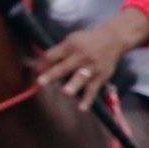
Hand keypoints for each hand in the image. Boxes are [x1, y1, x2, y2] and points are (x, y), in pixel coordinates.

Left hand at [34, 6, 148, 105]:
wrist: (113, 39)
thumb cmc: (86, 41)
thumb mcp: (71, 40)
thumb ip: (56, 52)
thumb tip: (37, 66)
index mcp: (70, 46)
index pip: (52, 55)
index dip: (42, 64)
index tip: (34, 72)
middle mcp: (81, 56)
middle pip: (64, 66)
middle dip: (52, 74)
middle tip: (41, 82)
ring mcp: (91, 67)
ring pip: (81, 77)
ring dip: (74, 85)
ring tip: (66, 92)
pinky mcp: (100, 77)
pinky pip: (93, 89)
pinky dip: (88, 99)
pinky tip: (81, 108)